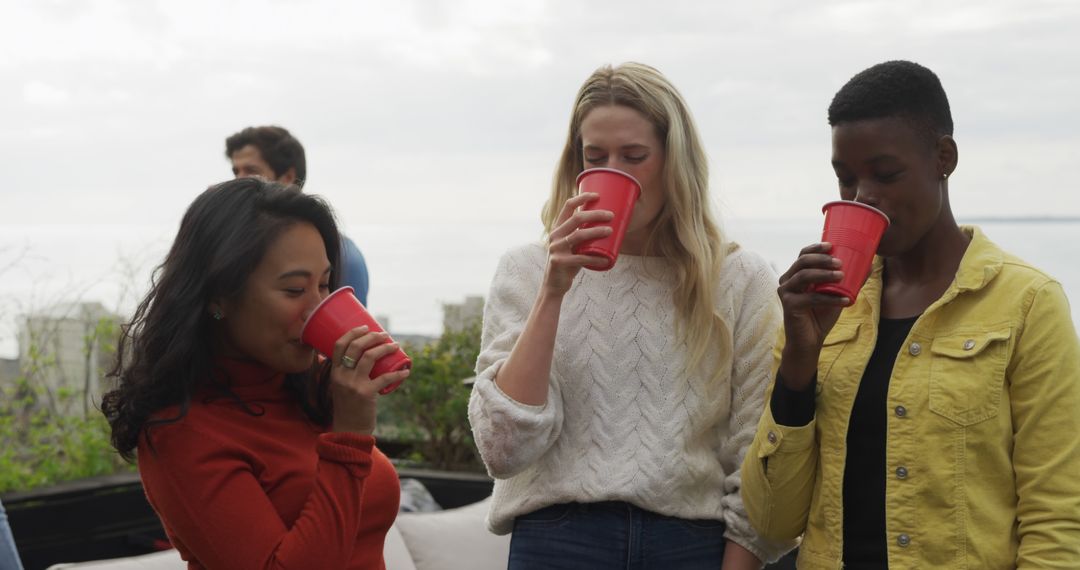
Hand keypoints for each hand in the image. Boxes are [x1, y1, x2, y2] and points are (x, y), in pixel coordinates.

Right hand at [328, 326, 410, 434]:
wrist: (349, 430)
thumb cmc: (348, 406)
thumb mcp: (341, 386)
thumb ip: (347, 373)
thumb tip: (362, 356)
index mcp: (334, 372)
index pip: (339, 345)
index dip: (352, 332)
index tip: (365, 326)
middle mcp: (342, 376)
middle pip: (356, 347)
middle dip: (372, 336)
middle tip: (385, 335)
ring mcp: (353, 385)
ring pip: (369, 357)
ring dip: (385, 348)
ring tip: (395, 345)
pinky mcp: (366, 394)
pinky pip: (385, 378)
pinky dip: (398, 373)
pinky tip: (406, 370)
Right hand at [542, 192, 613, 297]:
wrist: (554, 285)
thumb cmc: (568, 263)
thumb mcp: (572, 247)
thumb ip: (583, 238)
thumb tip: (610, 229)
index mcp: (558, 228)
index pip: (568, 206)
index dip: (582, 198)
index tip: (597, 195)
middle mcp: (555, 235)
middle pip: (577, 218)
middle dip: (596, 214)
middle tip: (611, 216)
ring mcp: (556, 248)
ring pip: (579, 235)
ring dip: (596, 231)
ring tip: (610, 231)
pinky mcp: (559, 262)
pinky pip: (581, 258)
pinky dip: (595, 259)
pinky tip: (606, 260)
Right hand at [776, 242, 848, 389]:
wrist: (810, 341)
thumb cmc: (821, 316)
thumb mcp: (836, 294)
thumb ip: (849, 281)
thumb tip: (868, 265)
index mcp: (796, 275)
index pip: (803, 255)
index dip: (816, 248)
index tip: (832, 246)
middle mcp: (787, 281)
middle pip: (802, 262)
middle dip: (822, 259)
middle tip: (839, 263)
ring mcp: (786, 292)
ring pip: (803, 276)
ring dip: (824, 274)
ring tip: (842, 276)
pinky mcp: (789, 305)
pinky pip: (811, 298)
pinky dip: (830, 298)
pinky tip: (845, 300)